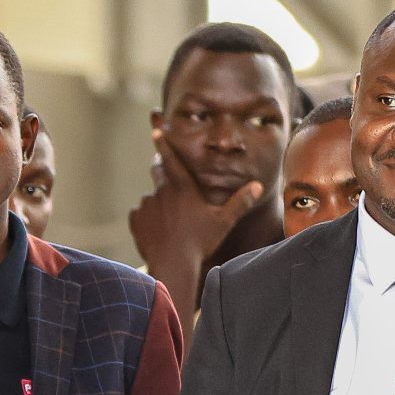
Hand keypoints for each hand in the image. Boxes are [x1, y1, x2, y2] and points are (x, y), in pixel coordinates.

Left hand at [129, 135, 263, 300]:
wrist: (173, 264)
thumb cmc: (200, 242)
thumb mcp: (224, 222)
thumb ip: (240, 202)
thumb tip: (258, 186)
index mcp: (183, 188)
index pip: (172, 158)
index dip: (164, 143)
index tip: (156, 130)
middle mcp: (162, 191)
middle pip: (157, 171)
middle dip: (160, 168)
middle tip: (165, 172)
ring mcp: (147, 205)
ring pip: (150, 197)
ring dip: (157, 202)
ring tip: (168, 220)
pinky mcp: (136, 220)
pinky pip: (140, 215)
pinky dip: (146, 219)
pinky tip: (156, 232)